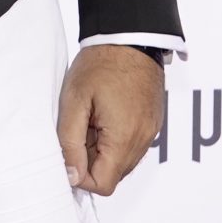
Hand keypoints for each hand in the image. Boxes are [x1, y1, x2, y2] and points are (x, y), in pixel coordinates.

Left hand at [59, 45, 164, 195]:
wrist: (129, 37)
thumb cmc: (101, 64)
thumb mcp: (74, 102)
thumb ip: (69, 142)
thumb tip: (72, 176)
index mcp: (124, 138)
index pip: (103, 185)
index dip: (81, 175)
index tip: (69, 150)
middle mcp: (143, 140)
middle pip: (114, 175)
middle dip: (91, 160)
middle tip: (80, 128)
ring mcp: (150, 132)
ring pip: (123, 162)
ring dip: (103, 149)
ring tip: (92, 118)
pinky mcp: (152, 123)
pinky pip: (133, 145)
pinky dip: (116, 139)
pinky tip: (105, 114)